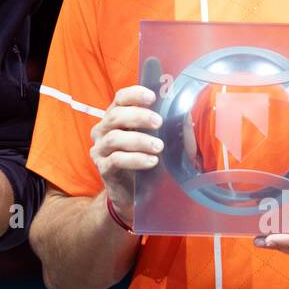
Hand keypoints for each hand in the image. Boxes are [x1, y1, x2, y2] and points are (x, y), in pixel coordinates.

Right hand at [89, 85, 162, 224]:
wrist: (131, 194)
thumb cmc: (144, 160)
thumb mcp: (155, 140)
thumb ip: (166, 127)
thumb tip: (188, 115)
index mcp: (115, 118)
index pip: (120, 98)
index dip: (134, 95)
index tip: (152, 97)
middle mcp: (103, 131)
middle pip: (115, 116)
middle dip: (138, 116)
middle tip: (159, 122)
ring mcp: (100, 150)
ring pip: (114, 138)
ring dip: (139, 140)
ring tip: (159, 147)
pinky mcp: (103, 168)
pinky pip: (116, 160)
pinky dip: (135, 159)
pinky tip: (151, 161)